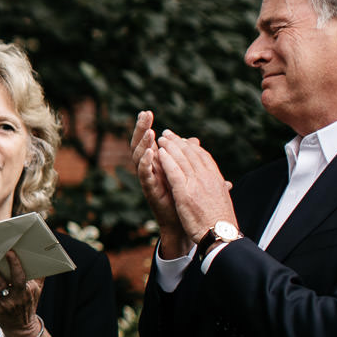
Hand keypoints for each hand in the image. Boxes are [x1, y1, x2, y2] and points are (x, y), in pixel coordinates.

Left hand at [0, 251, 44, 336]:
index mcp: (31, 289)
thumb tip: (43, 260)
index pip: (26, 272)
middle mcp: (22, 294)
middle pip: (17, 277)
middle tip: (5, 252)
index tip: (12, 251)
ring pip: (0, 282)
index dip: (18, 262)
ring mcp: (10, 300)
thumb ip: (39, 276)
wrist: (21, 329)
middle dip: (12, 264)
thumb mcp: (37, 291)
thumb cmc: (28, 306)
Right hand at [131, 111, 186, 255]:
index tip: (147, 112)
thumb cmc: (186, 199)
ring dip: (143, 143)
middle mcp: (151, 170)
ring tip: (148, 130)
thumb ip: (190, 156)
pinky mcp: (151, 191)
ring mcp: (150, 180)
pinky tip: (150, 153)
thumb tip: (195, 141)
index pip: (149, 141)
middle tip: (144, 114)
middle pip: (141, 145)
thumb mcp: (189, 172)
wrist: (185, 224)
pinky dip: (146, 164)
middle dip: (141, 129)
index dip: (147, 127)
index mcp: (158, 164)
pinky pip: (146, 175)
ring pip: (140, 158)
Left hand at [155, 132, 237, 246]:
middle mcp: (207, 178)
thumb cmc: (221, 221)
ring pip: (182, 159)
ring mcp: (196, 184)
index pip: (203, 157)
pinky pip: (174, 172)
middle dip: (178, 142)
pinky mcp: (185, 192)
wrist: (221, 234)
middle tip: (168, 133)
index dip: (191, 147)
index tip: (183, 140)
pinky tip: (159, 153)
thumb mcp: (222, 200)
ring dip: (170, 146)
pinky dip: (167, 161)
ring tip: (161, 138)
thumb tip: (224, 183)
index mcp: (217, 179)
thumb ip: (219, 188)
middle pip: (192, 154)